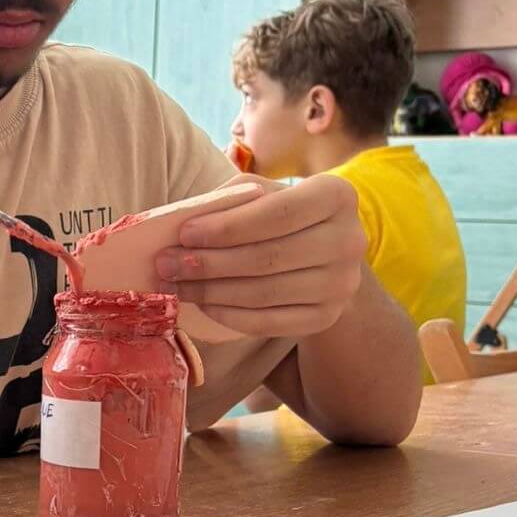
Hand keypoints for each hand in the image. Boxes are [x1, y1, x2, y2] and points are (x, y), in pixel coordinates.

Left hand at [153, 172, 365, 336]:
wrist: (326, 259)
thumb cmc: (284, 218)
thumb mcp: (267, 195)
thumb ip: (233, 199)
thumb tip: (182, 221)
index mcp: (336, 195)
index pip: (277, 213)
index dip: (226, 226)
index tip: (184, 234)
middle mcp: (349, 240)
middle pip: (267, 257)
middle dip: (209, 263)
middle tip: (166, 264)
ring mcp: (341, 284)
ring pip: (264, 293)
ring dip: (211, 291)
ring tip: (175, 284)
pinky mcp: (326, 317)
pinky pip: (268, 322)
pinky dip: (229, 315)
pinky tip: (203, 305)